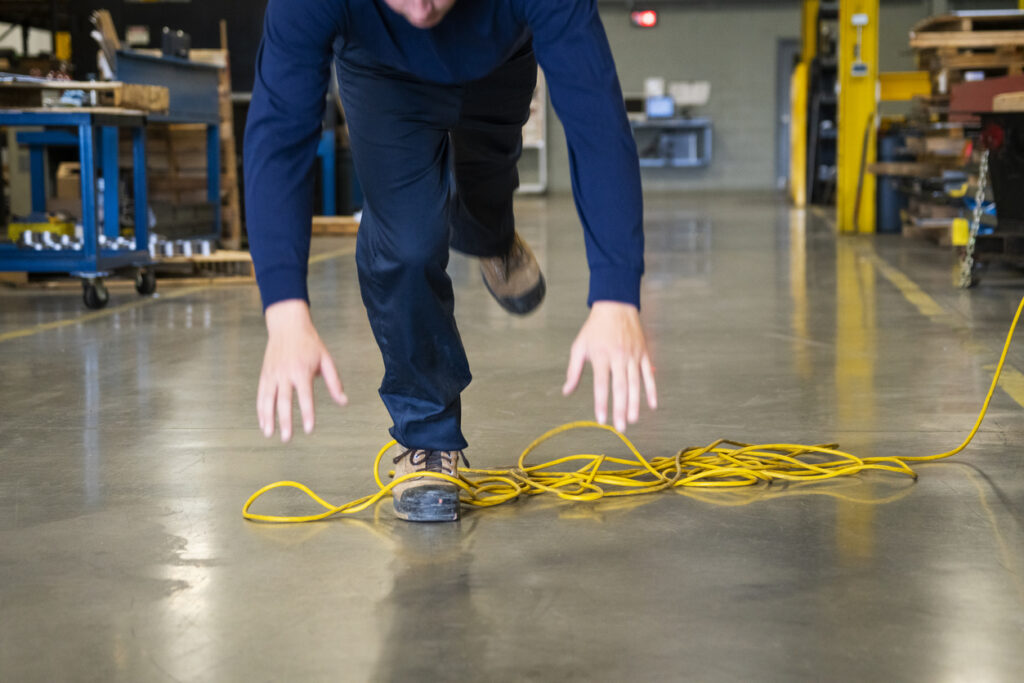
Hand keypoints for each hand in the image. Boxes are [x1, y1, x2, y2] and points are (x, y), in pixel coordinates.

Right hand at [257, 300, 347, 441]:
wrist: (287, 326)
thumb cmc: (310, 344)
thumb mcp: (326, 359)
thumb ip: (334, 382)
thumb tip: (343, 402)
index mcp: (302, 370)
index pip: (305, 397)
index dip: (307, 414)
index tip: (309, 429)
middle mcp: (285, 374)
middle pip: (284, 401)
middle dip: (285, 421)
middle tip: (287, 438)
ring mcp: (272, 374)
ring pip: (268, 399)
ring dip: (268, 418)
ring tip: (269, 435)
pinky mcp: (264, 374)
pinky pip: (261, 395)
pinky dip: (260, 410)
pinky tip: (263, 423)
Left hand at [562, 301, 657, 431]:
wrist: (616, 306)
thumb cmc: (595, 328)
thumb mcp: (579, 346)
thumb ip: (574, 370)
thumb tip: (566, 391)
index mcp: (601, 356)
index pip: (601, 384)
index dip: (602, 403)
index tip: (602, 420)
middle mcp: (618, 357)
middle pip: (621, 387)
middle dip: (620, 409)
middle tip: (621, 428)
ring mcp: (633, 355)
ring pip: (636, 384)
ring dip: (635, 403)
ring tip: (633, 420)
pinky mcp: (643, 353)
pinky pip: (648, 375)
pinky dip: (652, 390)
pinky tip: (652, 405)